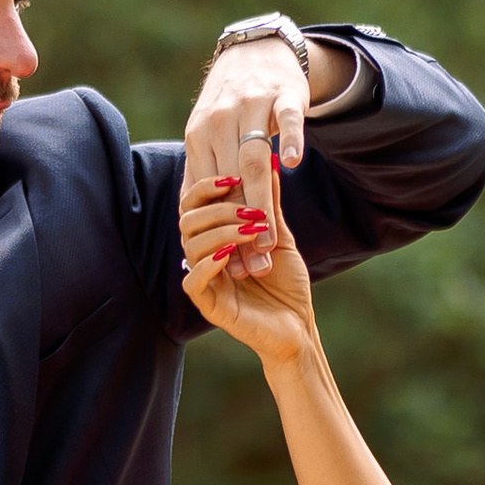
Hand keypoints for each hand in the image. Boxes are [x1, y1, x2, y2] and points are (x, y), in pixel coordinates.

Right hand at [181, 176, 319, 369]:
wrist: (298, 324)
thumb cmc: (287, 283)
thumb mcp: (279, 235)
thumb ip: (269, 202)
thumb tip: (272, 161)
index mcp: (215, 238)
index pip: (193, 204)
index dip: (205, 187)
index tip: (233, 177)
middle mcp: (204, 257)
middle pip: (187, 220)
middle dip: (218, 209)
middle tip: (250, 212)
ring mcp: (205, 281)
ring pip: (190, 245)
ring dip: (222, 231)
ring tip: (251, 232)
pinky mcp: (209, 305)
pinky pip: (193, 279)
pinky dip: (210, 262)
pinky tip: (232, 254)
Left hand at [186, 39, 312, 277]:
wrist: (256, 50)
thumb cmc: (231, 105)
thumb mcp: (207, 135)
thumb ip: (204, 175)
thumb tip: (192, 225)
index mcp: (198, 136)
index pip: (209, 193)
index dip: (220, 231)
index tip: (231, 267)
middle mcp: (219, 120)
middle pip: (230, 184)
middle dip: (242, 229)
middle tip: (256, 265)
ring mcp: (251, 105)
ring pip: (253, 159)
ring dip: (261, 201)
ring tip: (270, 238)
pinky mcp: (283, 94)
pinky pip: (285, 119)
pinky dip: (288, 139)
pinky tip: (291, 164)